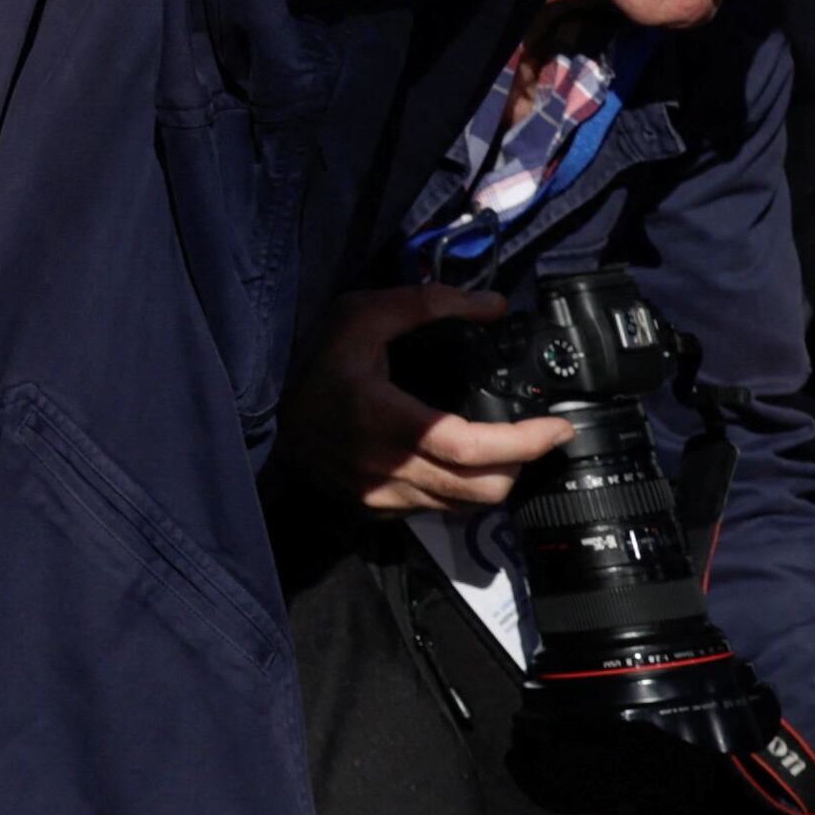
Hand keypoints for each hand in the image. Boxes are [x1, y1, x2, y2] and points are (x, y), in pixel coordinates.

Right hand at [277, 286, 577, 514]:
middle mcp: (389, 469)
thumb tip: (494, 305)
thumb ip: (427, 304)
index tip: (557, 426)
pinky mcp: (377, 507)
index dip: (525, 442)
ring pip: (467, 506)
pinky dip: (462, 490)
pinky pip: (439, 510)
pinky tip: (460, 463)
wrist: (257, 413)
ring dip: (496, 479)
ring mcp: (383, 495)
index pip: (473, 447)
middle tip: (533, 435)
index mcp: (387, 420)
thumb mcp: (361, 315)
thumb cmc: (310, 362)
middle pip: (484, 489)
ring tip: (503, 448)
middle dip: (521, 463)